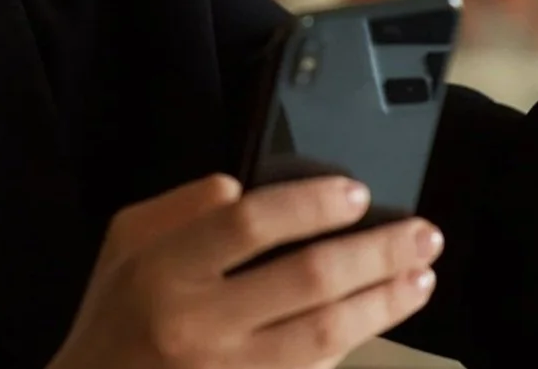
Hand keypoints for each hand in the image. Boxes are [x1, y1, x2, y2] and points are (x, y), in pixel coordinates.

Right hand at [47, 173, 442, 368]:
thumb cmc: (113, 320)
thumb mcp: (126, 244)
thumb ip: (184, 207)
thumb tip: (244, 188)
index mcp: (163, 270)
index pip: (249, 223)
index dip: (311, 204)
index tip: (358, 192)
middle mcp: (196, 325)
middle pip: (306, 279)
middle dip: (376, 252)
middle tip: (423, 234)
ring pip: (325, 336)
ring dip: (383, 304)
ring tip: (420, 278)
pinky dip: (351, 349)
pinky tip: (379, 323)